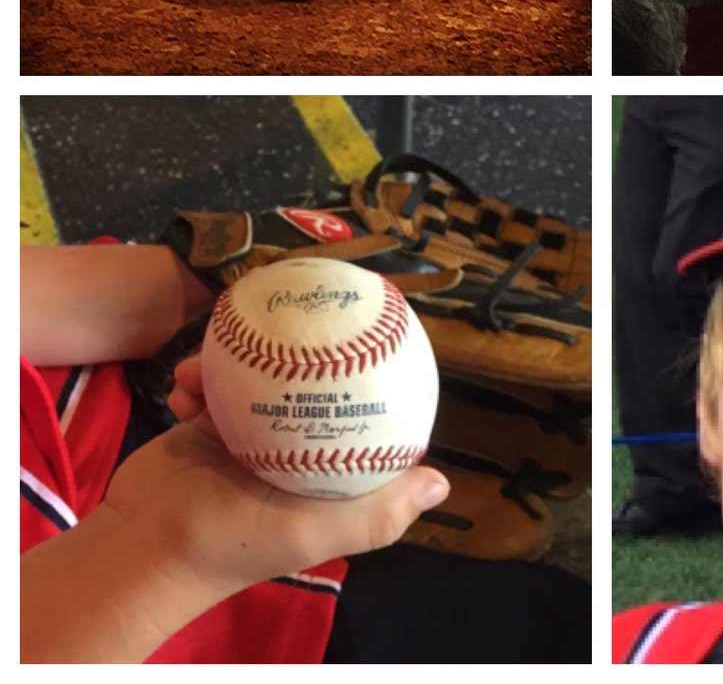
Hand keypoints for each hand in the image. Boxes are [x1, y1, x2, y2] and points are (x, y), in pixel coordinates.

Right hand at [100, 354, 449, 597]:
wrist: (142, 548)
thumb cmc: (234, 540)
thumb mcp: (313, 532)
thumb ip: (376, 513)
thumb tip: (442, 484)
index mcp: (321, 474)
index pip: (361, 423)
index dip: (376, 384)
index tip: (380, 338)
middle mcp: (288, 451)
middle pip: (313, 389)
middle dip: (313, 351)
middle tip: (313, 311)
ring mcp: (244, 437)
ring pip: (258, 379)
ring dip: (244, 360)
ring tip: (235, 337)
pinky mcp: (203, 428)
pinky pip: (210, 388)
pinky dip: (198, 378)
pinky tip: (185, 374)